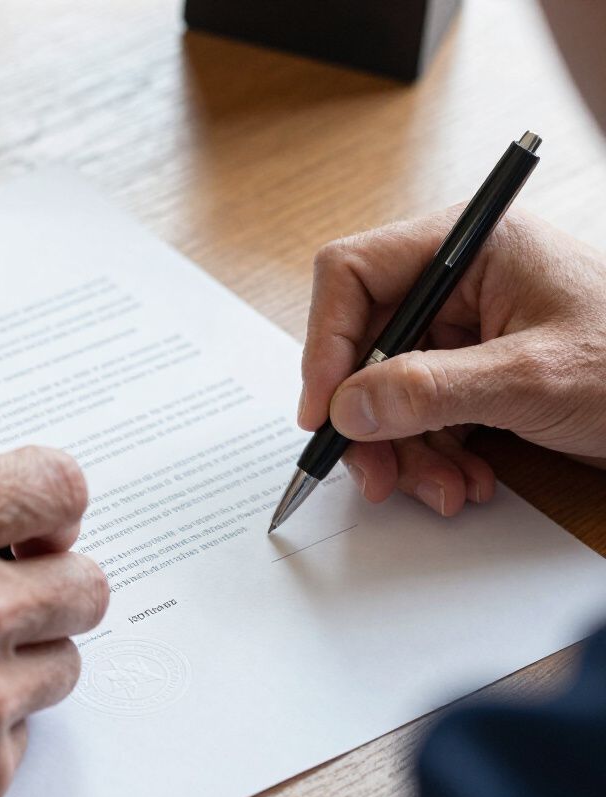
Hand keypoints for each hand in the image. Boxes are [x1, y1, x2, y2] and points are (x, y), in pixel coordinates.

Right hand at [299, 209, 605, 514]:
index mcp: (472, 247)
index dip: (326, 344)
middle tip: (375, 474)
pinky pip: (419, 417)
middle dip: (369, 420)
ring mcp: (465, 331)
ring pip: (386, 393)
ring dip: (403, 452)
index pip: (353, 275)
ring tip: (443, 489)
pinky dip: (431, 458)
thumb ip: (430, 390)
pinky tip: (465, 480)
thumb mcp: (532, 378)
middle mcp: (459, 283)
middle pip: (364, 346)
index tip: (324, 411)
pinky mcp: (472, 374)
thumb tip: (346, 407)